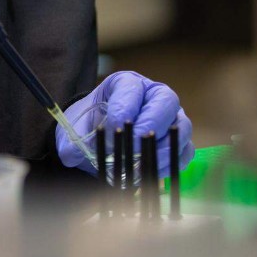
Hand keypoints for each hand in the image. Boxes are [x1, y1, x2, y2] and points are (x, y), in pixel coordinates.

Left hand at [57, 71, 193, 176]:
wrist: (96, 144)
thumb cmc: (90, 127)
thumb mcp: (74, 130)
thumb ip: (72, 140)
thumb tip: (73, 152)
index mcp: (126, 84)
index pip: (132, 87)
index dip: (125, 107)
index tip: (114, 127)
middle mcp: (153, 96)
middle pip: (165, 100)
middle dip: (151, 122)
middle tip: (135, 142)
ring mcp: (170, 119)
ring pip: (181, 126)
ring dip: (164, 146)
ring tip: (145, 160)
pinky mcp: (177, 143)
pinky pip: (184, 151)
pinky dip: (171, 162)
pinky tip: (153, 172)